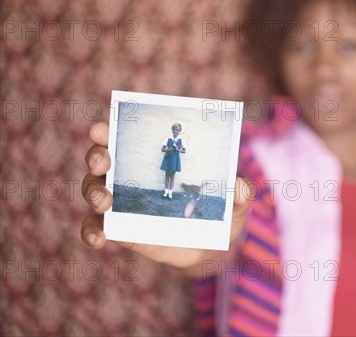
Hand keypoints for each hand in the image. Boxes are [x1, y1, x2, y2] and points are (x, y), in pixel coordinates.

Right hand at [81, 122, 253, 276]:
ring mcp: (122, 203)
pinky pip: (96, 228)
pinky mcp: (121, 230)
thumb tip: (241, 186)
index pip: (127, 136)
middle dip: (97, 155)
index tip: (101, 129)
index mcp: (156, 158)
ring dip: (93, 192)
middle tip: (104, 161)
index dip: (109, 130)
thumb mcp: (235, 204)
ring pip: (94, 190)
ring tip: (105, 201)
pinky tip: (100, 238)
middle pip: (102, 159)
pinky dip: (92, 231)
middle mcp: (132, 175)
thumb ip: (241, 195)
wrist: (210, 247)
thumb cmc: (219, 214)